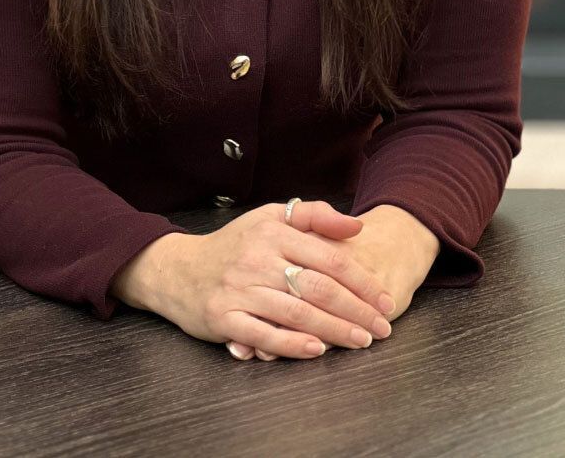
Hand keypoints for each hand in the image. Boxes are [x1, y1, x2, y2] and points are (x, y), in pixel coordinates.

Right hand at [158, 199, 398, 361]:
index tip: (384, 299)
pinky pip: (265, 335)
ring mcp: (239, 290)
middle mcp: (256, 258)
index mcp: (272, 231)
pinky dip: (294, 344)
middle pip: (318, 287)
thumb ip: (314, 215)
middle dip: (357, 310)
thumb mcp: (269, 217)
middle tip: (382, 327)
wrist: (179, 270)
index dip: (362, 281)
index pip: (328, 257)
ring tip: (361, 341)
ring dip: (335, 330)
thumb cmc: (234, 245)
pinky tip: (318, 350)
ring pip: (297, 313)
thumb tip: (356, 227)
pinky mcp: (224, 318)